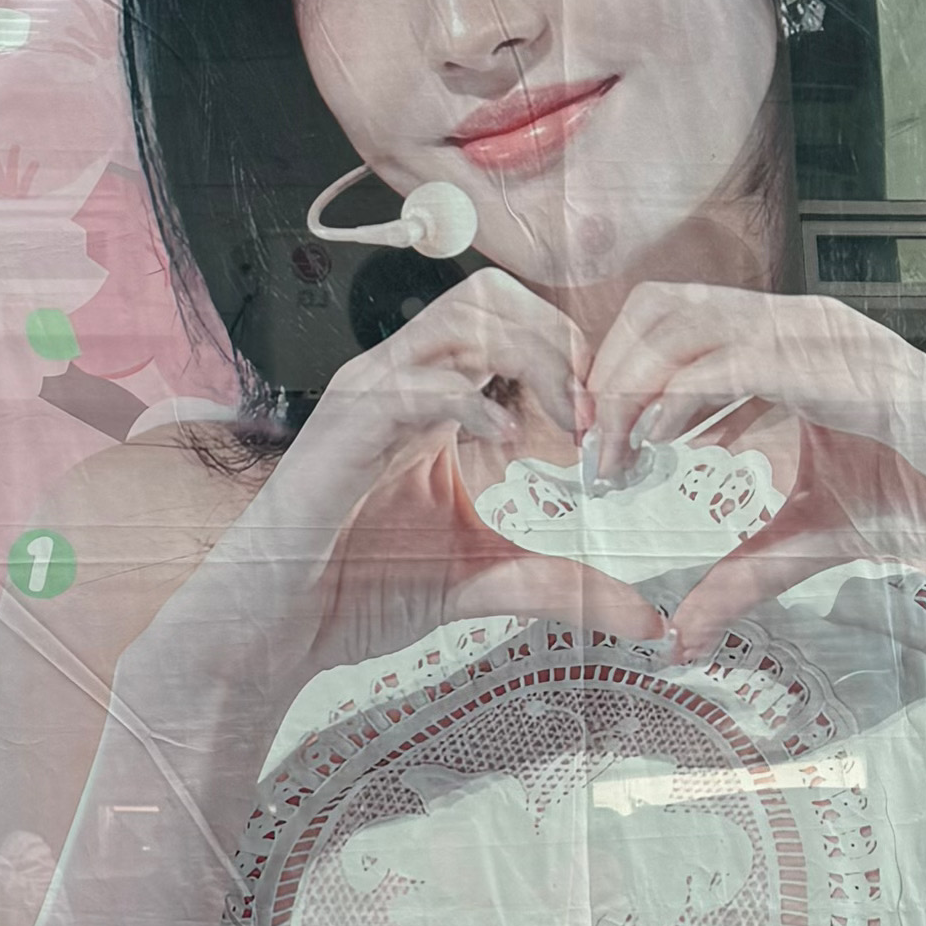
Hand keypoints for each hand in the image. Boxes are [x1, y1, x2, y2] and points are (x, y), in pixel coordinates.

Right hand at [128, 272, 663, 721]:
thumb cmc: (358, 593)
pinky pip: (419, 383)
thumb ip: (562, 586)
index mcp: (433, 400)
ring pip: (463, 317)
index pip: (514, 326)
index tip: (611, 430)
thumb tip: (650, 621)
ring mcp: (369, 397)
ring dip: (531, 358)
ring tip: (564, 423)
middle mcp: (401, 381)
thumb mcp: (485, 582)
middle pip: (495, 297)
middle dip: (561, 344)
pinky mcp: (345, 428)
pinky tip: (508, 444)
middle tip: (595, 417)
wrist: (274, 628)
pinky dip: (475, 403)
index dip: (574, 362)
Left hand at [581, 284, 925, 649]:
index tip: (592, 438)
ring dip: (634, 385)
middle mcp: (797, 325)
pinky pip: (739, 362)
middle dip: (611, 371)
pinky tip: (665, 442)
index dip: (618, 370)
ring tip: (620, 450)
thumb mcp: (807, 540)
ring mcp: (822, 338)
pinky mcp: (844, 370)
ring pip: (688, 324)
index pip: (671, 320)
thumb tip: (682, 636)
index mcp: (784, 344)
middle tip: (592, 445)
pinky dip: (684, 396)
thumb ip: (741, 576)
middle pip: (663, 307)